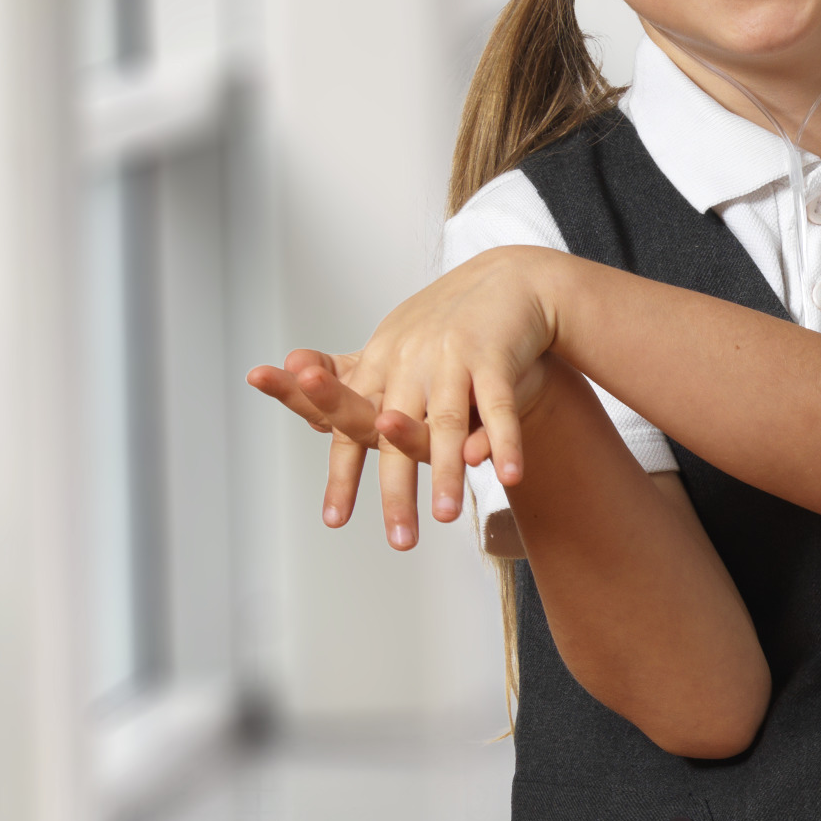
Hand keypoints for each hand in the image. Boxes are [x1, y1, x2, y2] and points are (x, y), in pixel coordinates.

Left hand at [262, 247, 571, 541]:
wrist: (507, 279)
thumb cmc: (444, 325)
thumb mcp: (392, 350)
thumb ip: (353, 384)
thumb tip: (313, 420)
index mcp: (379, 364)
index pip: (352, 429)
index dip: (343, 475)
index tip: (335, 520)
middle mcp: (408, 362)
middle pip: (394, 435)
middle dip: (396, 491)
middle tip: (399, 540)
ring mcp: (450, 358)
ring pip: (445, 423)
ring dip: (446, 473)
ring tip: (445, 516)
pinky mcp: (493, 355)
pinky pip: (497, 405)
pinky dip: (504, 439)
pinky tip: (507, 474)